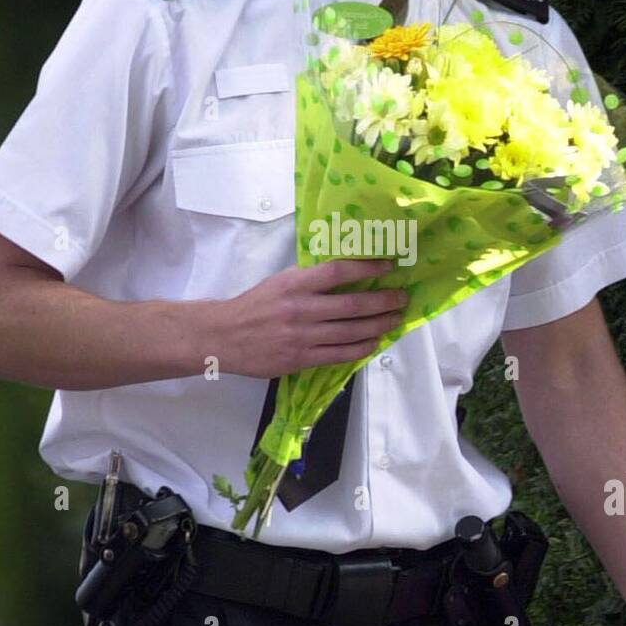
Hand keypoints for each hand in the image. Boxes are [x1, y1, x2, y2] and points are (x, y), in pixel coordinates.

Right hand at [214, 257, 407, 377]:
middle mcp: (301, 308)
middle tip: (402, 298)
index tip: (389, 266)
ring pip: (350, 331)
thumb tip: (345, 273)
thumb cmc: (255, 306)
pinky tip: (374, 342)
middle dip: (383, 301)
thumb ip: (310, 279)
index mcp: (294, 284)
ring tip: (395, 319)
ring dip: (378, 325)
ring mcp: (302, 336)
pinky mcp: (300, 358)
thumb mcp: (279, 282)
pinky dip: (360, 348)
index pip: (338, 272)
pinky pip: (338, 355)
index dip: (368, 268)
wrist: (224, 336)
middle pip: (352, 305)